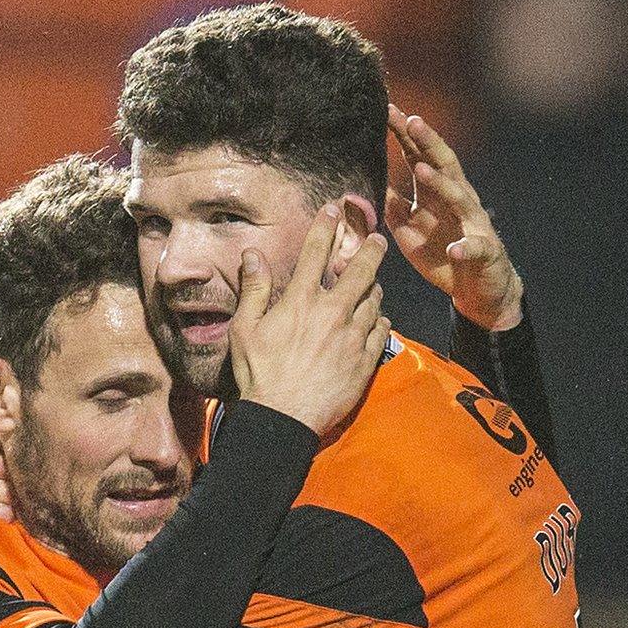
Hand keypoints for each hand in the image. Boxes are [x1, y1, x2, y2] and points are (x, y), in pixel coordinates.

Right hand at [229, 204, 390, 436]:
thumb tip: (251, 254)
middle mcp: (332, 312)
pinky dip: (380, 319)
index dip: (325, 226)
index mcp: (301, 301)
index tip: (333, 208)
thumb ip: (253, 289)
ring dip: (374, 287)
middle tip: (378, 239)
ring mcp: (353, 335)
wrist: (284, 418)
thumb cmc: (259, 375)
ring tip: (373, 283)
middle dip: (371, 249)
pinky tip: (375, 319)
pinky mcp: (365, 358)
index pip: (315, 252)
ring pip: (375, 298)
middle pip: (362, 269)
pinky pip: (382, 329)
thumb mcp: (245, 330)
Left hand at [385, 104, 522, 331]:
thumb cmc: (442, 252)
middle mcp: (458, 201)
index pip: (420, 157)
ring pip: (460, 198)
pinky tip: (455, 248)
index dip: (405, 135)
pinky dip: (465, 248)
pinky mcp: (483, 252)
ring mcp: (474, 224)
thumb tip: (366, 185)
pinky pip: (474, 248)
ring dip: (441, 184)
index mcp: (437, 194)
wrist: (479, 287)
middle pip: (443, 165)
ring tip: (421, 170)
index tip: (387, 110)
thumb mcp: (409, 228)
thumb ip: (392, 206)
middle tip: (410, 120)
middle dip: (427, 142)